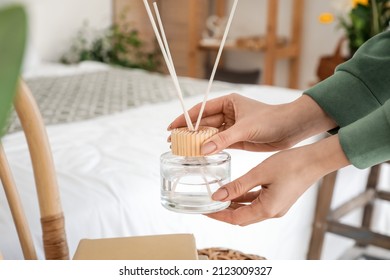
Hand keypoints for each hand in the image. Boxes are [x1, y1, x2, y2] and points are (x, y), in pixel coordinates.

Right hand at [169, 93, 336, 154]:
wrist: (291, 129)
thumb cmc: (271, 120)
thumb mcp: (245, 128)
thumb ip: (223, 139)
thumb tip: (202, 149)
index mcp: (228, 102)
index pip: (200, 110)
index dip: (184, 119)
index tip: (171, 127)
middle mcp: (228, 113)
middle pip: (202, 123)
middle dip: (188, 133)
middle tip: (173, 142)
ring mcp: (232, 127)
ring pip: (209, 135)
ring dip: (197, 142)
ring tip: (182, 150)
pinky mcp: (237, 139)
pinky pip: (219, 144)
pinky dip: (209, 149)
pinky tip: (200, 154)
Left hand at [206, 135, 349, 225]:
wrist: (315, 160)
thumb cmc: (291, 164)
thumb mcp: (259, 173)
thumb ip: (237, 186)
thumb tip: (217, 196)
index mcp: (267, 209)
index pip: (235, 218)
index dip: (218, 215)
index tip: (204, 210)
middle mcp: (272, 213)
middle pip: (241, 218)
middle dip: (223, 212)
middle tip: (208, 203)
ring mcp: (276, 208)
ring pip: (248, 211)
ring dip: (233, 206)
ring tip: (218, 197)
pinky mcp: (279, 201)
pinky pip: (257, 204)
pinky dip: (245, 199)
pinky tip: (235, 191)